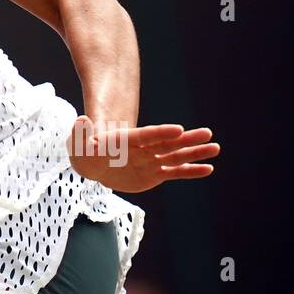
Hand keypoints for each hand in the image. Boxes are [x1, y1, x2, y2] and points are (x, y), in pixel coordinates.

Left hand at [66, 116, 218, 192]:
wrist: (93, 165)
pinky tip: (207, 169)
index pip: (146, 135)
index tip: (178, 129)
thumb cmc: (84, 152)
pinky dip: (190, 171)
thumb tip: (80, 119)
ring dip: (195, 153)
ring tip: (214, 148)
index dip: (161, 132)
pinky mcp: (154, 173)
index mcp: (126, 140)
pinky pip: (175, 172)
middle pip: (167, 143)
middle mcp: (143, 149)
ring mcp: (151, 160)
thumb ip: (81, 132)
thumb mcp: (78, 143)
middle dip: (187, 139)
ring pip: (175, 156)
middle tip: (208, 134)